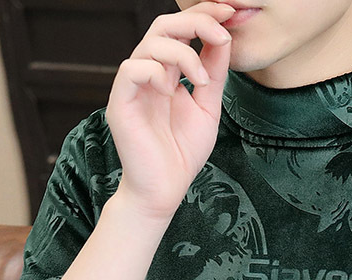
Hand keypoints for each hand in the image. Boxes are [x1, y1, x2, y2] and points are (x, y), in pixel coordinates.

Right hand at [105, 1, 236, 220]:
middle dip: (194, 21)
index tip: (230, 12)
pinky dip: (157, 72)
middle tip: (221, 30)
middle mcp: (147, 74)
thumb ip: (214, 74)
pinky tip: (172, 92)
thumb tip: (224, 37)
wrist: (164, 190)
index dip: (203, 15)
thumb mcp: (208, 107)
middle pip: (162, 25)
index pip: (180, 30)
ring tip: (200, 80)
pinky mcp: (121, 103)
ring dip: (182, 54)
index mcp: (166, 72)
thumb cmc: (182, 153)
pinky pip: (132, 69)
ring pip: (149, 44)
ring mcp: (132, 87)